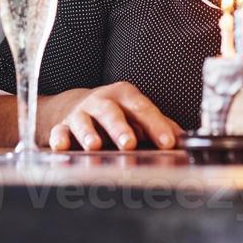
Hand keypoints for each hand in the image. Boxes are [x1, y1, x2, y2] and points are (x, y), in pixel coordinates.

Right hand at [47, 82, 181, 151]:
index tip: (167, 143)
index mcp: (124, 96)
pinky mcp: (61, 126)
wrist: (73, 106)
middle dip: (120, 128)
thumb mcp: (135, 112)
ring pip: (84, 121)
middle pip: (112, 112)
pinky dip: (59, 138)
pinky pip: (59, 131)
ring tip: (94, 146)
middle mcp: (102, 102)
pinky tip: (62, 146)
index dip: (156, 125)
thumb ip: (158, 124)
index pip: (142, 108)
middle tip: (129, 143)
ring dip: (89, 133)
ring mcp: (80, 114)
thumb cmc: (113, 112)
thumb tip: (184, 138)